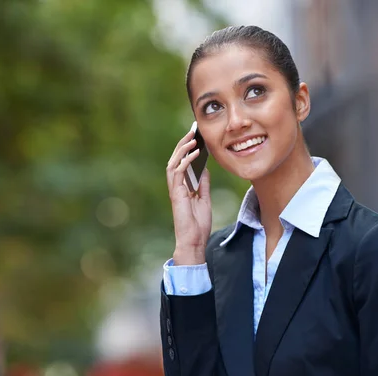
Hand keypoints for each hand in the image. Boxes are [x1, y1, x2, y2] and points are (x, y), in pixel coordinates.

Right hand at [166, 129, 211, 264]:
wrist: (194, 240)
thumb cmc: (198, 224)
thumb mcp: (204, 199)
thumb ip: (202, 184)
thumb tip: (204, 168)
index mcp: (182, 187)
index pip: (182, 163)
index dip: (187, 150)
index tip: (195, 138)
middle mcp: (176, 186)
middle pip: (176, 160)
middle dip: (183, 145)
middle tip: (192, 132)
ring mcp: (175, 189)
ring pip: (173, 163)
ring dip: (182, 149)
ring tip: (191, 139)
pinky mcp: (176, 193)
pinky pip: (178, 172)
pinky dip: (185, 161)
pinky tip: (194, 153)